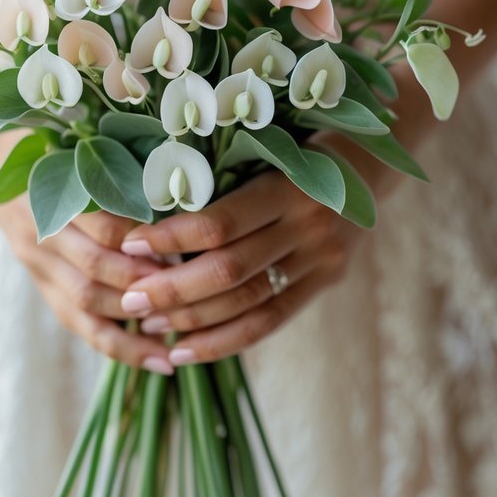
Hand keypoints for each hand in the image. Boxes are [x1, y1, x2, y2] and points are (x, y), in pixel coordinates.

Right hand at [0, 135, 174, 373]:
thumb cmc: (45, 137)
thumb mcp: (74, 136)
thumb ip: (115, 159)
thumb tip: (177, 188)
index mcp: (50, 187)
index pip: (102, 222)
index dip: (142, 240)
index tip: (183, 250)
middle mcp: (40, 229)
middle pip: (95, 267)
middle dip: (142, 285)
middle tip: (188, 296)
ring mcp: (36, 260)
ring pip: (84, 302)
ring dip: (132, 323)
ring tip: (177, 336)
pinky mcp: (40, 281)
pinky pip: (76, 321)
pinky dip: (116, 343)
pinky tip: (155, 358)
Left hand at [117, 170, 363, 365]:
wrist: (368, 159)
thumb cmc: (294, 145)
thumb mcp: (263, 149)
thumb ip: (218, 181)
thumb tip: (144, 211)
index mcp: (288, 184)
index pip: (220, 223)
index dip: (170, 238)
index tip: (128, 244)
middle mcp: (309, 224)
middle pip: (230, 270)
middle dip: (172, 289)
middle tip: (130, 299)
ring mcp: (321, 258)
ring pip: (247, 303)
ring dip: (192, 320)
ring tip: (148, 325)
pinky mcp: (325, 282)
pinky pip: (269, 322)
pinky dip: (223, 341)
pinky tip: (185, 351)